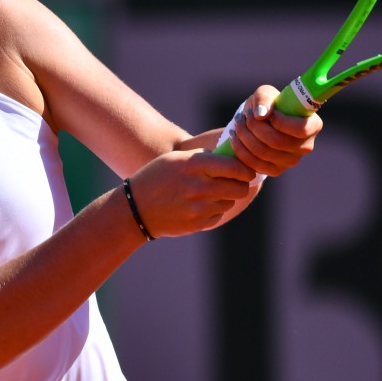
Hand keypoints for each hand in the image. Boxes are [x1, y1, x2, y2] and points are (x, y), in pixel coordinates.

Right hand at [127, 149, 256, 238]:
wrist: (135, 209)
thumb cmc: (157, 178)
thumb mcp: (176, 159)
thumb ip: (204, 157)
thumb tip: (232, 158)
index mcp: (193, 165)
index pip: (234, 166)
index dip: (245, 169)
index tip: (246, 171)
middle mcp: (198, 186)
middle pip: (239, 187)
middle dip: (241, 184)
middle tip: (236, 182)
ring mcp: (198, 207)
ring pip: (230, 202)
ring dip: (226, 197)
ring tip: (211, 192)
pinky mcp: (197, 223)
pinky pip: (218, 215)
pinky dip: (214, 210)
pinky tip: (200, 205)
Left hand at [225, 85, 321, 176]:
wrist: (259, 122)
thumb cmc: (267, 105)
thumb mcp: (266, 94)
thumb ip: (264, 98)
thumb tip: (261, 114)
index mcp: (313, 126)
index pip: (301, 129)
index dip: (280, 121)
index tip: (266, 112)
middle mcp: (306, 146)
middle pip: (277, 141)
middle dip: (255, 127)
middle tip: (244, 115)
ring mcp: (291, 161)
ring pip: (263, 152)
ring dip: (245, 136)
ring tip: (238, 123)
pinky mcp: (276, 171)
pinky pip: (255, 164)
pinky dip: (241, 149)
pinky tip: (235, 136)